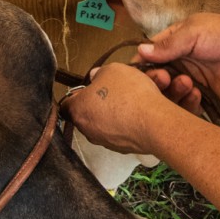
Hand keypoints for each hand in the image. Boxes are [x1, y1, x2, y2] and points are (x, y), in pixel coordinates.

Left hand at [61, 63, 178, 153]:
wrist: (154, 122)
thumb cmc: (130, 94)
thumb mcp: (113, 70)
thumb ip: (99, 73)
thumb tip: (95, 77)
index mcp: (78, 109)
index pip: (65, 104)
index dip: (75, 95)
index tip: (86, 89)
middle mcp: (87, 129)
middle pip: (86, 114)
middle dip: (96, 103)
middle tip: (111, 92)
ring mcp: (104, 141)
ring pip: (103, 124)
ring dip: (112, 114)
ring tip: (128, 102)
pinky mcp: (120, 148)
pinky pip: (118, 133)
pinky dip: (124, 125)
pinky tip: (137, 115)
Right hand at [136, 13, 219, 107]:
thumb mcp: (193, 32)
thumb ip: (167, 45)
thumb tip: (139, 52)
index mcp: (173, 44)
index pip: (148, 56)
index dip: (142, 66)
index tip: (140, 73)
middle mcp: (178, 64)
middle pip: (156, 79)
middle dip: (156, 81)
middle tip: (164, 79)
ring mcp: (189, 81)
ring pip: (169, 94)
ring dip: (173, 92)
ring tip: (187, 84)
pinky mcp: (201, 97)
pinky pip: (186, 106)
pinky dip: (187, 103)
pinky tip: (196, 94)